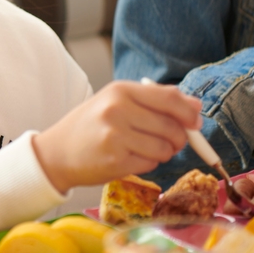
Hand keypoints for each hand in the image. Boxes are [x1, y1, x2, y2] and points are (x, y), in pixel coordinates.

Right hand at [32, 81, 201, 192]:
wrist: (58, 152)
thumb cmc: (92, 125)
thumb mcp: (117, 102)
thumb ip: (156, 100)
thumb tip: (196, 106)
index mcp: (120, 90)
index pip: (168, 98)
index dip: (189, 111)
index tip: (195, 121)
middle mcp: (117, 110)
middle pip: (171, 125)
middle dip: (180, 137)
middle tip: (173, 140)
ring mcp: (115, 136)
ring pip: (164, 147)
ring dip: (165, 152)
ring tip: (148, 149)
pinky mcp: (115, 160)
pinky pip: (151, 163)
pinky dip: (149, 163)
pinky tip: (133, 157)